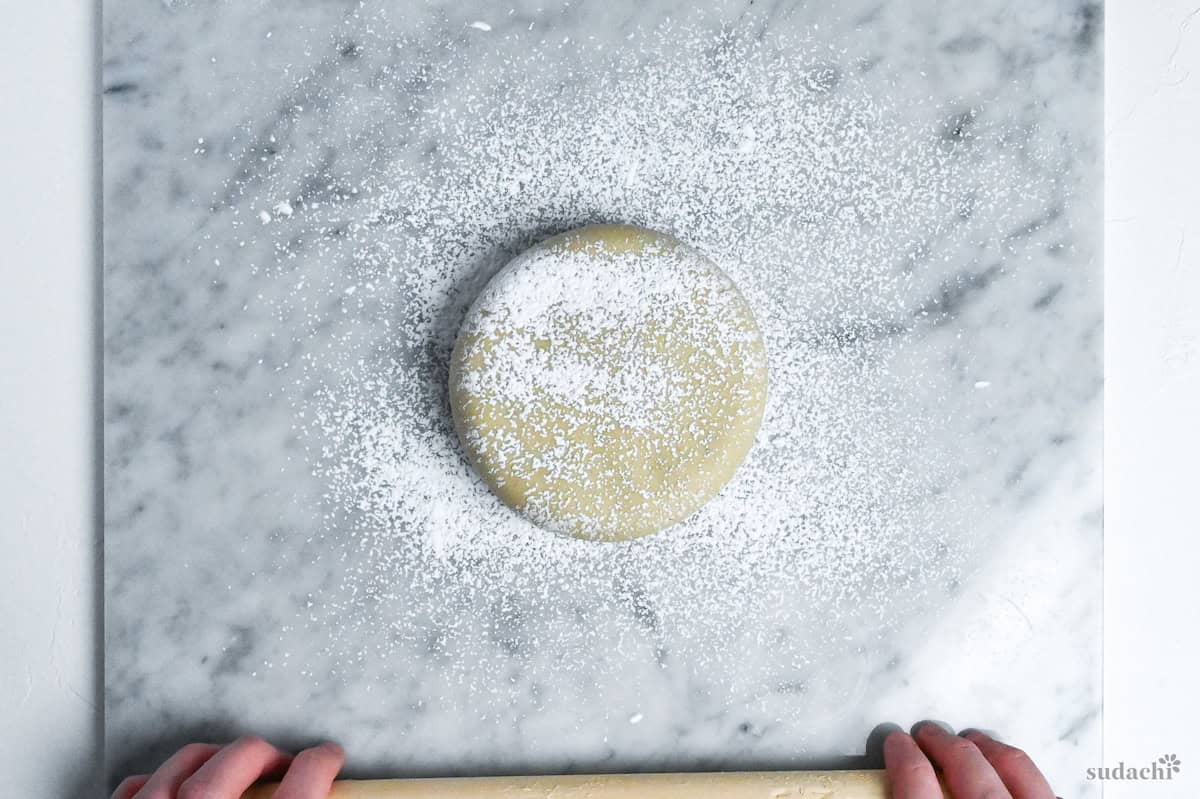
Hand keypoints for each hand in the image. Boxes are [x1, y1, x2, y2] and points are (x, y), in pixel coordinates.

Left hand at [111, 737, 343, 798]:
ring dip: (212, 759)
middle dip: (265, 753)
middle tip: (280, 763)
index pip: (303, 786)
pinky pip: (136, 789)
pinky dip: (157, 783)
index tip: (327, 758)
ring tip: (226, 771)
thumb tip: (322, 792)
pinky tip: (172, 792)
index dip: (322, 764)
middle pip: (242, 758)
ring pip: (187, 763)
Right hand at [884, 723, 1055, 798]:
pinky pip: (1048, 788)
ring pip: (1015, 767)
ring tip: (972, 742)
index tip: (896, 743)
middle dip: (942, 743)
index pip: (916, 779)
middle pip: (966, 765)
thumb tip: (889, 786)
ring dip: (987, 749)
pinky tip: (1013, 774)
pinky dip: (1025, 774)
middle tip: (928, 734)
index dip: (901, 755)